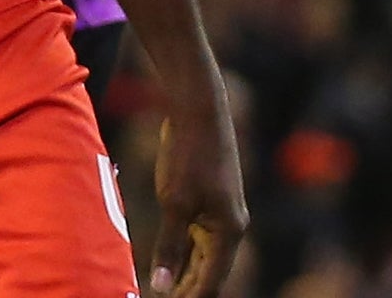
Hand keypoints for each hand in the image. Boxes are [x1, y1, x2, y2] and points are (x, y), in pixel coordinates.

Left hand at [150, 98, 247, 297]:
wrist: (198, 110)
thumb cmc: (188, 155)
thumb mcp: (174, 202)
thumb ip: (168, 246)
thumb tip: (161, 285)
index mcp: (229, 232)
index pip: (211, 282)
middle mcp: (230, 227)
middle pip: (209, 272)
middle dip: (186, 289)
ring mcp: (220, 213)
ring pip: (202, 255)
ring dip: (184, 273)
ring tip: (162, 290)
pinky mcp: (208, 200)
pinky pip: (196, 236)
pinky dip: (183, 251)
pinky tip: (167, 262)